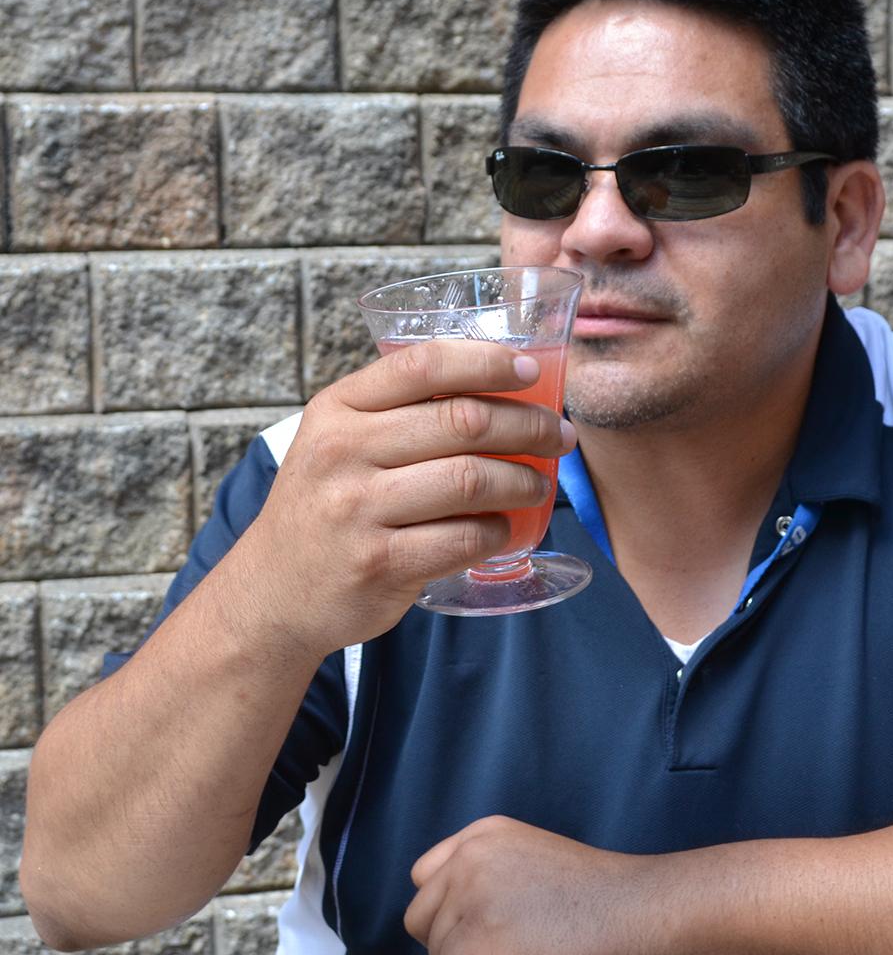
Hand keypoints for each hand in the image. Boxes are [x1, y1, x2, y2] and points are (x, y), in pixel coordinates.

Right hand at [225, 340, 576, 659]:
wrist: (271, 592)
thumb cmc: (327, 503)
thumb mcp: (340, 441)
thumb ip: (402, 411)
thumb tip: (504, 386)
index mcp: (338, 408)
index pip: (424, 365)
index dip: (488, 362)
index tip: (531, 371)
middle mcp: (342, 452)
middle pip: (463, 421)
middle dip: (528, 426)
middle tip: (559, 436)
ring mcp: (356, 509)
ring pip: (471, 479)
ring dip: (523, 481)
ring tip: (539, 484)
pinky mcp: (378, 563)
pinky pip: (463, 537)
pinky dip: (498, 531)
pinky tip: (505, 527)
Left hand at [404, 815, 658, 954]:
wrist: (632, 907)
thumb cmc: (593, 892)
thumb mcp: (530, 856)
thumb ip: (484, 870)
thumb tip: (444, 914)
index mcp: (483, 834)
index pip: (424, 876)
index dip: (445, 906)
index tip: (475, 918)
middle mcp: (470, 857)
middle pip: (419, 915)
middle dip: (449, 936)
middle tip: (495, 942)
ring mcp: (473, 894)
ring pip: (434, 946)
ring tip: (517, 946)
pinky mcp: (480, 932)